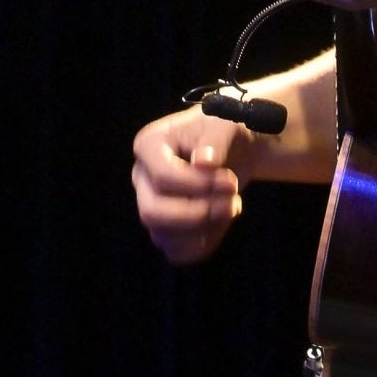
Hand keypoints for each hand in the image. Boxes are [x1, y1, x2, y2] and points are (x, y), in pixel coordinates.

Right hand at [131, 105, 251, 264]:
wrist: (234, 147)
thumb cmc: (224, 129)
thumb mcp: (224, 125)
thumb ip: (214, 142)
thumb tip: (204, 162)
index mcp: (148, 145)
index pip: (162, 178)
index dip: (198, 185)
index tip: (231, 181)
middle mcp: (142, 177)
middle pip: (152, 212)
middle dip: (196, 214)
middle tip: (233, 202)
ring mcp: (151, 204)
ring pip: (163, 236)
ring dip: (203, 230)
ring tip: (233, 207)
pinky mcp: (166, 228)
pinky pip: (176, 251)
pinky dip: (202, 245)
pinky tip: (222, 223)